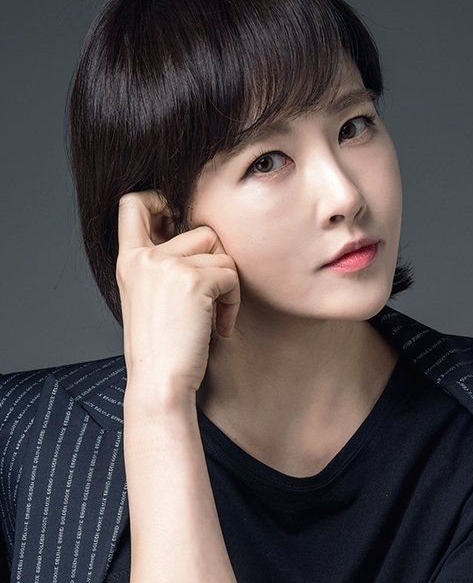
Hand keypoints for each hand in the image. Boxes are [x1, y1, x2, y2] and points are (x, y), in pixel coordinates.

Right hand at [116, 190, 239, 399]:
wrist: (159, 383)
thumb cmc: (161, 350)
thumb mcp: (148, 299)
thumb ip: (163, 266)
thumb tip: (201, 237)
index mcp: (128, 261)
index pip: (131, 204)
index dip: (159, 199)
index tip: (177, 218)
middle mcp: (144, 258)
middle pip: (202, 232)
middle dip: (216, 265)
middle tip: (210, 301)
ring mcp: (167, 265)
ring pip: (222, 254)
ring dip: (227, 288)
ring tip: (212, 319)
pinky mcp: (193, 280)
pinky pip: (231, 276)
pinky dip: (233, 303)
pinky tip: (218, 328)